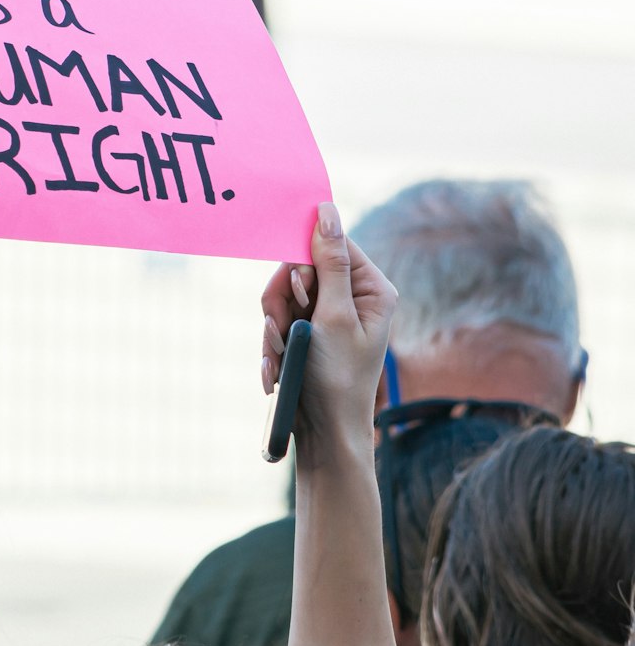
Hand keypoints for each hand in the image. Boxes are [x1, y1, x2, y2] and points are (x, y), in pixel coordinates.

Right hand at [260, 201, 396, 461]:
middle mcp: (352, 298)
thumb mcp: (333, 316)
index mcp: (372, 288)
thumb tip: (326, 210)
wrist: (325, 435)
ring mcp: (326, 318)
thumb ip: (329, 262)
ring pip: (283, 296)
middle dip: (283, 299)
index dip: (305, 260)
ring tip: (278, 358)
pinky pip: (277, 322)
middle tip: (282, 329)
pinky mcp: (306, 336)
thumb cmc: (337, 378)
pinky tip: (275, 372)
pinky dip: (272, 346)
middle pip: (301, 268)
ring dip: (272, 327)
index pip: (332, 244)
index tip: (296, 286)